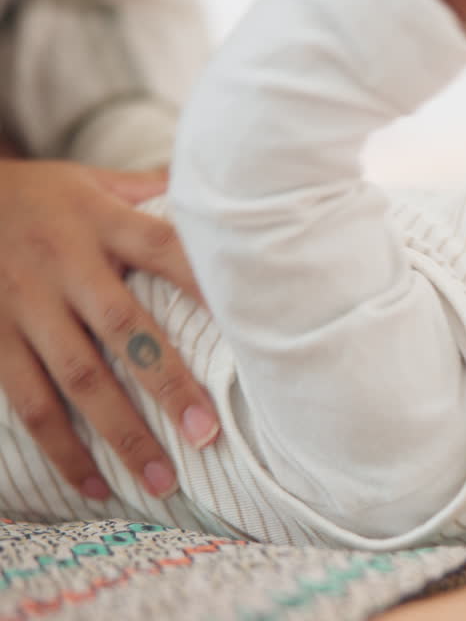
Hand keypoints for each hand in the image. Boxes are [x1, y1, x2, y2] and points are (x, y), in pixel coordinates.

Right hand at [0, 160, 219, 498]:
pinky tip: (93, 484)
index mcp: (99, 221)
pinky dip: (59, 448)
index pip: (162, 248)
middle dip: (166, 384)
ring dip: (118, 433)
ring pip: (73, 378)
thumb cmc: (40, 194)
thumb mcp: (93, 179)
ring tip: (159, 480)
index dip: (202, 280)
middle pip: (122, 328)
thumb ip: (153, 190)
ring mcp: (23, 304)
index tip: (246, 321)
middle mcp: (62, 264)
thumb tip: (224, 186)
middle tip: (206, 433)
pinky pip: (26, 401)